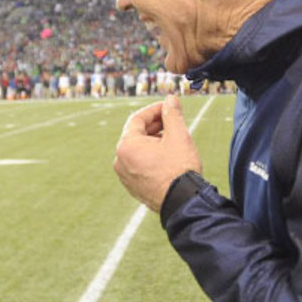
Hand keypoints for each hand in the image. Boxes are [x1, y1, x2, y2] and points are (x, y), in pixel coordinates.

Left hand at [113, 94, 201, 211]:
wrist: (182, 203)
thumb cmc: (179, 170)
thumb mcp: (178, 136)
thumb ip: (172, 114)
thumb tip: (171, 99)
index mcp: (127, 146)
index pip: (138, 118)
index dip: (155, 110)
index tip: (169, 107)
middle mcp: (120, 161)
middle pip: (136, 134)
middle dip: (155, 125)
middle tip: (173, 122)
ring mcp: (125, 176)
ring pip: (138, 150)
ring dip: (154, 141)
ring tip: (173, 140)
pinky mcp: (133, 187)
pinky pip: (139, 165)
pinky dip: (151, 157)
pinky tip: (168, 157)